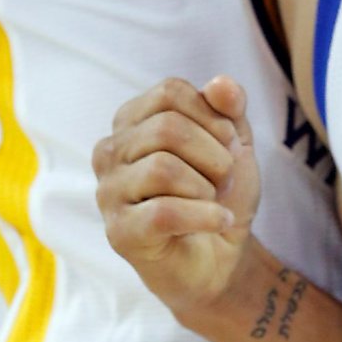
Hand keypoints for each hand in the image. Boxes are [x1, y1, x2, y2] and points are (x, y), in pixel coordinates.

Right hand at [93, 75, 260, 324]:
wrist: (221, 257)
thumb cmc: (218, 193)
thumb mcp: (234, 143)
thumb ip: (229, 108)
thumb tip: (221, 84)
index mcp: (131, 122)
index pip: (170, 92)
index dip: (212, 116)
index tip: (229, 144)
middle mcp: (109, 152)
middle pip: (167, 129)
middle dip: (214, 155)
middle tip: (226, 179)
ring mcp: (108, 193)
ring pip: (162, 168)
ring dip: (207, 186)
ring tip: (216, 201)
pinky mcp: (120, 233)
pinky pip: (165, 212)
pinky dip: (206, 215)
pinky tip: (220, 221)